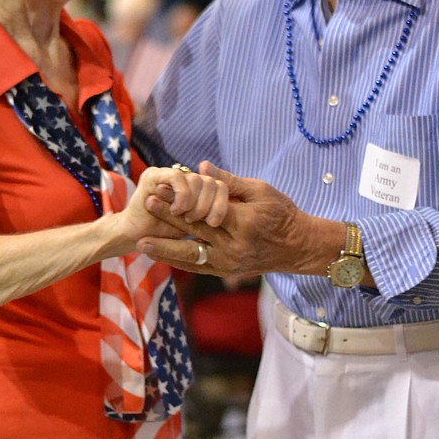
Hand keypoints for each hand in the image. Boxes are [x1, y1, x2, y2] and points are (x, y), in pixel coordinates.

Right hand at [121, 165, 229, 244]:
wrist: (135, 236)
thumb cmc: (166, 237)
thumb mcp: (198, 230)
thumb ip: (214, 219)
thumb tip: (234, 218)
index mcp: (197, 189)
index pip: (220, 187)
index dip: (221, 203)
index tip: (215, 223)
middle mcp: (185, 178)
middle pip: (211, 183)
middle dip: (210, 204)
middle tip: (202, 220)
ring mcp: (169, 175)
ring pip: (197, 180)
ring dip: (196, 201)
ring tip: (189, 217)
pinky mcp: (154, 175)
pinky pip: (178, 178)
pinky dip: (182, 194)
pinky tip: (178, 209)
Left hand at [137, 160, 342, 277]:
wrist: (298, 247)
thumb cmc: (282, 213)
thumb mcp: (261, 191)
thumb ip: (229, 181)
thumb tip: (201, 167)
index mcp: (244, 224)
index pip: (204, 210)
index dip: (180, 200)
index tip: (161, 189)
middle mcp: (235, 247)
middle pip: (194, 231)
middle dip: (167, 217)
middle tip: (146, 204)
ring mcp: (230, 263)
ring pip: (191, 255)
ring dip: (165, 248)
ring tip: (141, 242)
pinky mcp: (227, 272)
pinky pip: (197, 267)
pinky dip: (178, 261)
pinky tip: (160, 255)